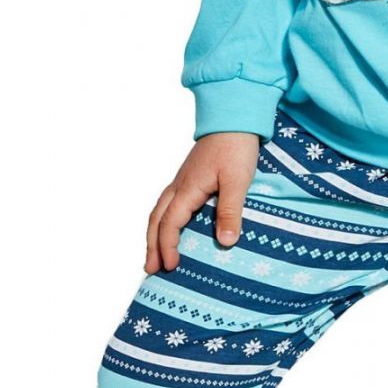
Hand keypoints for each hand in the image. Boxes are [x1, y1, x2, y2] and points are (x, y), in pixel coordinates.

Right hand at [145, 131, 261, 272]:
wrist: (233, 119)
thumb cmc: (236, 148)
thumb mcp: (237, 181)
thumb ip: (229, 211)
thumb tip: (225, 242)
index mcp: (187, 189)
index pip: (170, 223)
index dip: (167, 246)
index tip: (170, 266)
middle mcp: (179, 186)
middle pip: (156, 219)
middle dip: (151, 245)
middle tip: (150, 269)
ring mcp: (182, 181)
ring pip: (159, 211)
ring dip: (154, 233)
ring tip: (153, 254)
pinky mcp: (189, 178)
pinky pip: (167, 204)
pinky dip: (162, 220)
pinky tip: (169, 227)